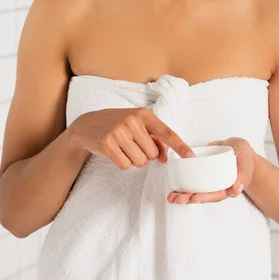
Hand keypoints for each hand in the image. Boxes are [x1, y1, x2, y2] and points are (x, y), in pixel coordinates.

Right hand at [70, 108, 194, 169]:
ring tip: (124, 148)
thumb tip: (165, 158)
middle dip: (145, 155)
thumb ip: (154, 139)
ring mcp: (118, 131)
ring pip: (140, 161)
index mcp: (144, 114)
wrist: (88, 124)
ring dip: (134, 160)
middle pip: (153, 154)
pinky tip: (115, 152)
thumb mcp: (138, 125)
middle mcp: (132, 121)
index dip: (180, 146)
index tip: (190, 156)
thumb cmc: (118, 125)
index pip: (167, 132)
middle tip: (133, 145)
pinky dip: (122, 163)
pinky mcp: (106, 144)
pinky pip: (125, 165)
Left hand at [167, 137, 255, 204]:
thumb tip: (236, 190)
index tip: (193, 199)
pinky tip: (172, 188)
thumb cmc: (245, 157)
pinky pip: (191, 180)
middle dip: (189, 198)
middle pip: (202, 195)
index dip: (204, 197)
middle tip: (177, 200)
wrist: (238, 148)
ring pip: (195, 190)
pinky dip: (182, 184)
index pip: (214, 195)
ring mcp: (208, 180)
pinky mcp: (201, 172)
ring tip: (171, 198)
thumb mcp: (246, 163)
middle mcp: (216, 187)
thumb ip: (243, 175)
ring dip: (183, 195)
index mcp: (227, 188)